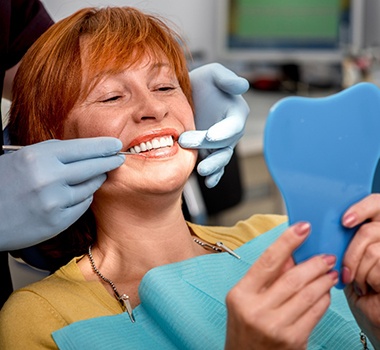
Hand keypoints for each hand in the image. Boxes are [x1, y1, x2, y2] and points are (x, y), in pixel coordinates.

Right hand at [0, 137, 123, 250]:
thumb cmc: (2, 185)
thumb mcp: (23, 159)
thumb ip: (53, 154)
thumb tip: (87, 151)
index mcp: (38, 157)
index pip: (83, 148)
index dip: (103, 146)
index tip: (116, 144)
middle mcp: (48, 178)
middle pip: (93, 167)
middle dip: (109, 161)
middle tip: (118, 158)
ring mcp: (54, 202)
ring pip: (90, 187)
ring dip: (96, 180)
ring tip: (97, 175)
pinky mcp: (57, 222)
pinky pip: (82, 205)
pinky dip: (83, 198)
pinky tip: (79, 194)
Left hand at [179, 63, 249, 187]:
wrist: (187, 96)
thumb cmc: (202, 82)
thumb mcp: (213, 74)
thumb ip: (226, 79)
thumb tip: (242, 86)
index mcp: (236, 112)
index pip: (233, 125)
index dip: (224, 131)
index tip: (211, 136)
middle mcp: (231, 131)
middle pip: (225, 144)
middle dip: (210, 148)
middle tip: (187, 143)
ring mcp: (221, 144)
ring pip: (221, 158)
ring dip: (213, 166)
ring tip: (202, 171)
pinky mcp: (210, 152)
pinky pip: (215, 166)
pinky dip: (214, 175)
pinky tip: (208, 182)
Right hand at [225, 222, 337, 349]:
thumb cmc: (244, 326)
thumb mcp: (245, 297)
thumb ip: (266, 276)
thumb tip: (291, 253)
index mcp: (241, 294)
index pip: (267, 261)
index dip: (287, 241)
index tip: (302, 227)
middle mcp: (257, 310)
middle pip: (293, 278)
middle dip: (314, 263)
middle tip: (326, 256)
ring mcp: (276, 327)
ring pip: (308, 295)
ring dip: (323, 280)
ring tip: (329, 272)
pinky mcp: (293, 340)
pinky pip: (315, 313)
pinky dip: (323, 299)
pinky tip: (325, 292)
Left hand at [341, 194, 379, 346]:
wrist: (373, 315)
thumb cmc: (358, 285)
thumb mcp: (347, 255)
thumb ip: (340, 236)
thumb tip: (313, 223)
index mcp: (377, 227)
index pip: (377, 202)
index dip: (362, 208)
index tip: (344, 221)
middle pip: (371, 229)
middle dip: (352, 251)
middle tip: (345, 268)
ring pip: (372, 250)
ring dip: (357, 269)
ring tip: (357, 281)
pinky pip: (378, 266)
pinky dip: (366, 279)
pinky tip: (367, 288)